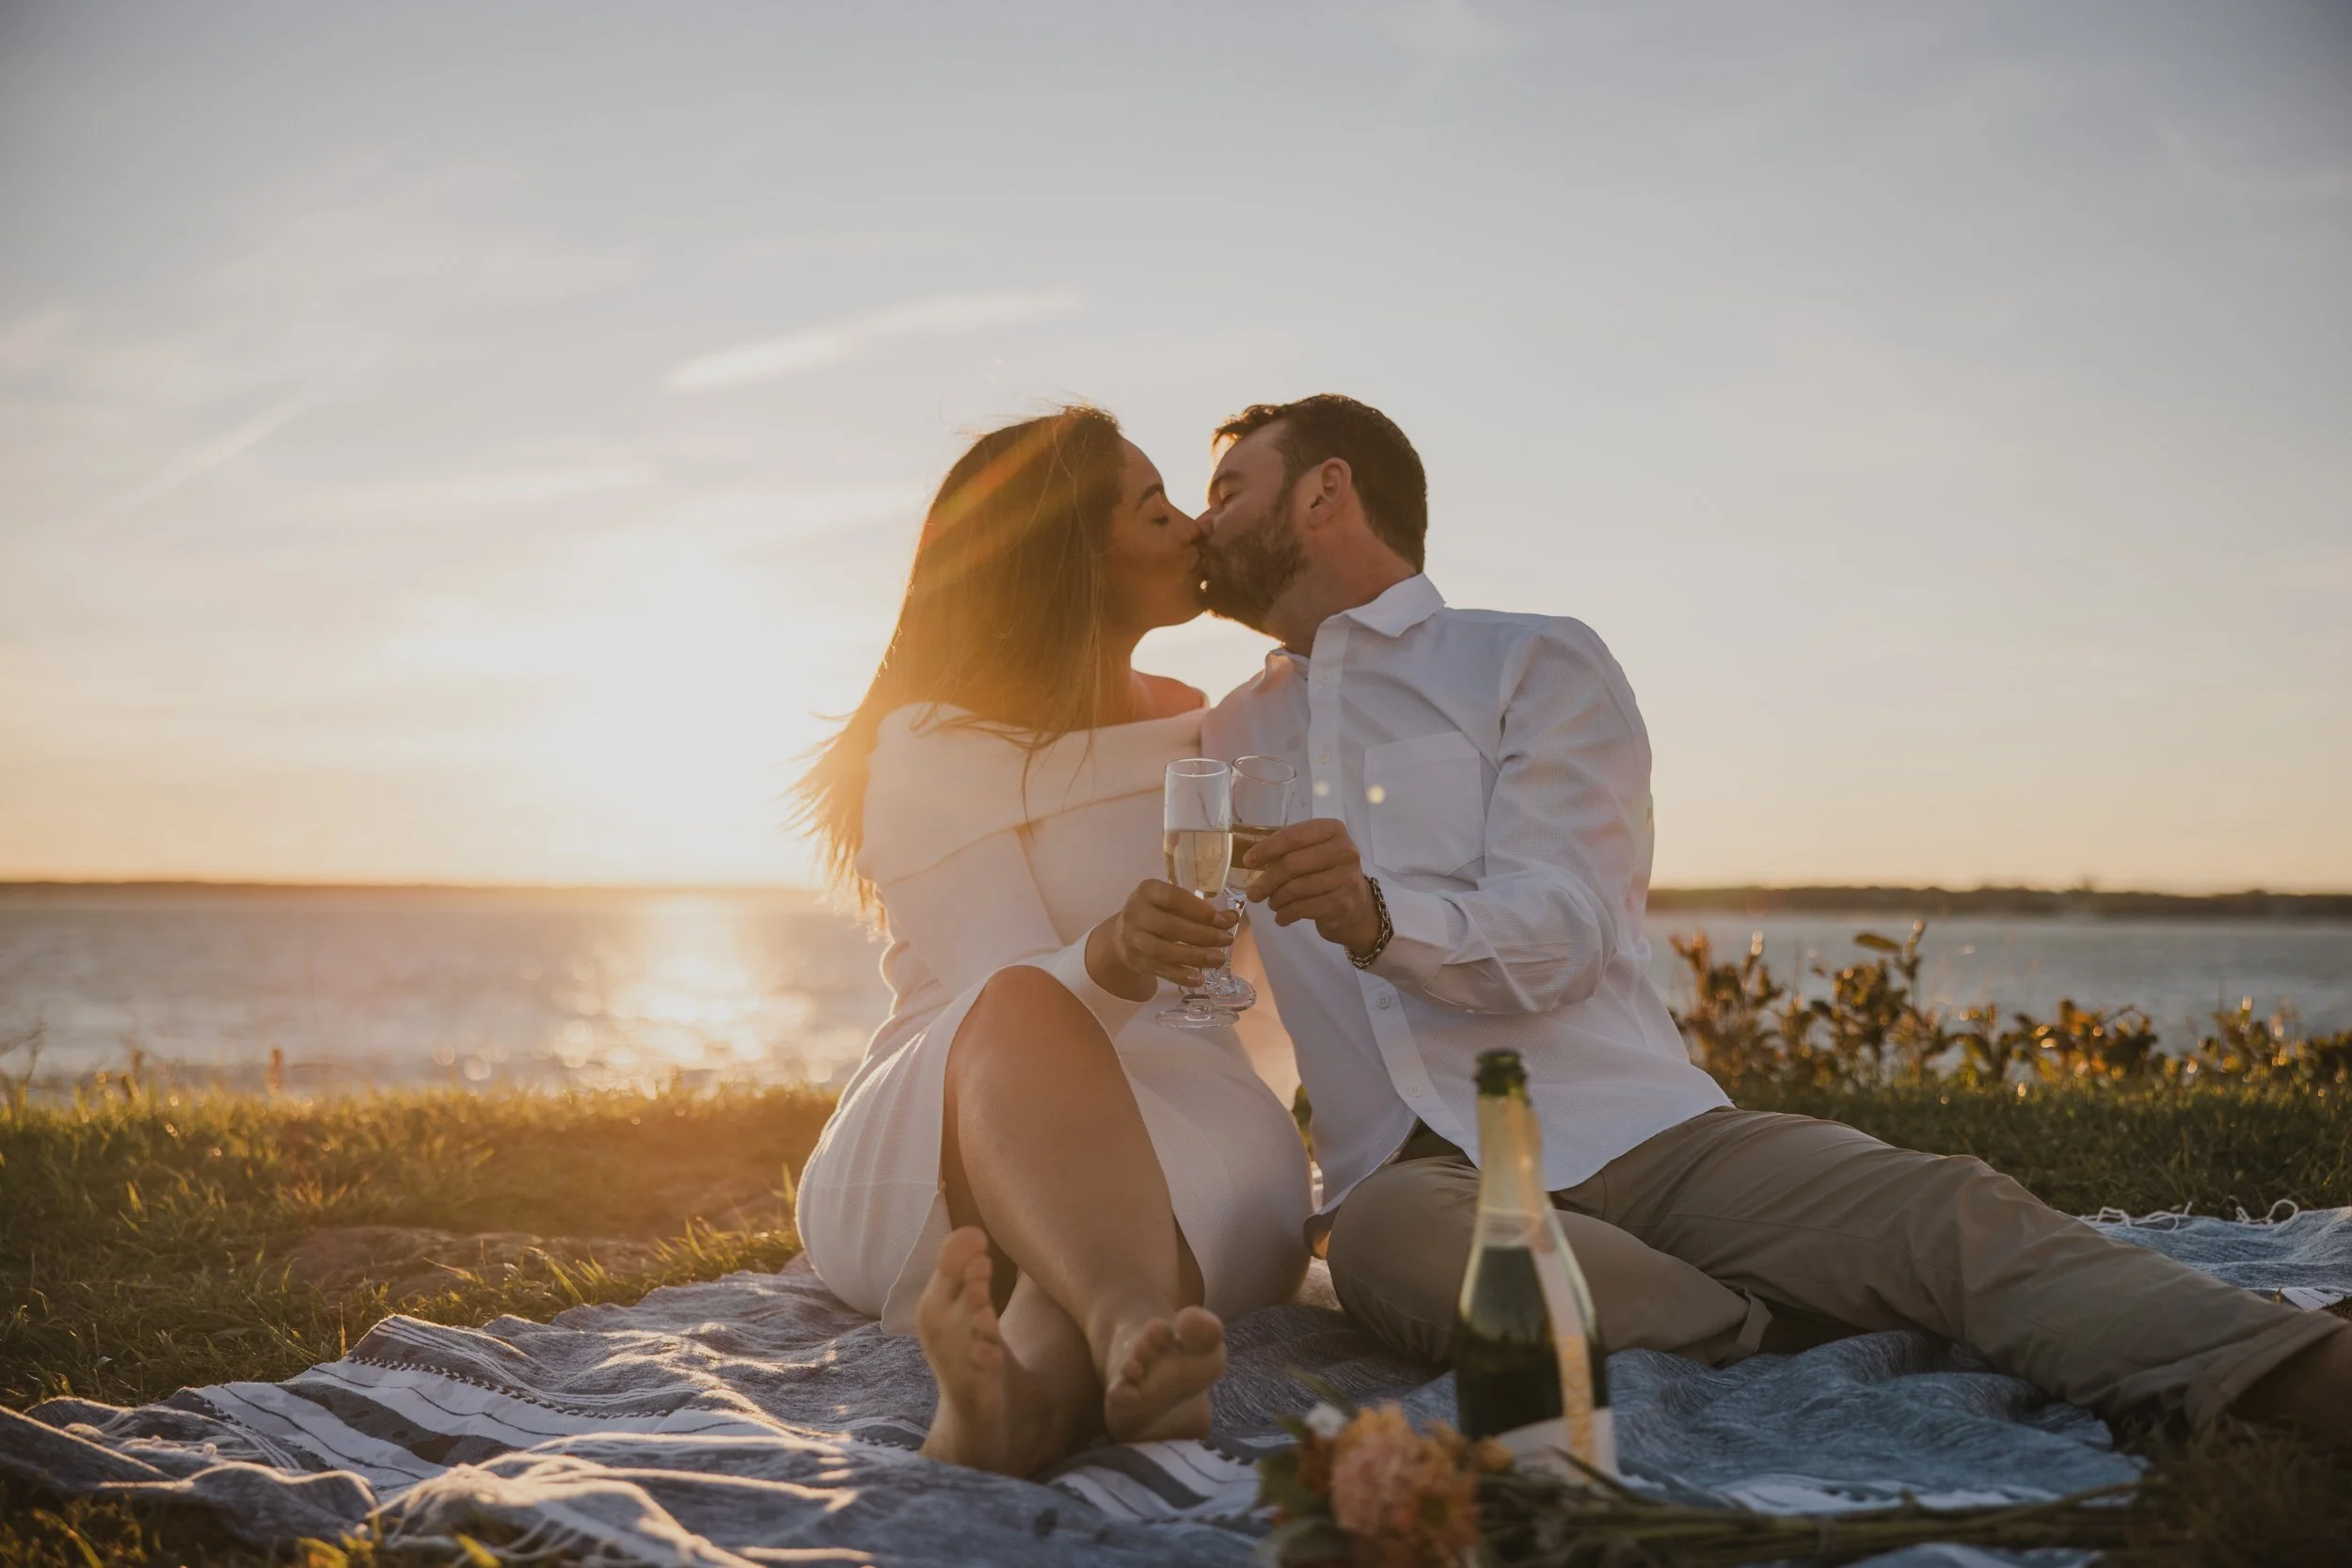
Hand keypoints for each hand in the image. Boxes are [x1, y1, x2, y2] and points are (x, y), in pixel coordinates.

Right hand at [1088, 878, 1236, 994]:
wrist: (1124, 932)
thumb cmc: (1158, 912)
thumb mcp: (1176, 904)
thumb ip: (1203, 910)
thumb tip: (1232, 918)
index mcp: (1148, 891)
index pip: (1173, 898)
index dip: (1199, 910)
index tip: (1223, 921)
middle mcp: (1135, 912)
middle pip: (1169, 926)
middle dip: (1201, 935)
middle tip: (1226, 940)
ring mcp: (1132, 938)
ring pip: (1162, 950)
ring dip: (1193, 957)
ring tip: (1218, 959)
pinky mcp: (1135, 960)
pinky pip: (1158, 970)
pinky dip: (1180, 975)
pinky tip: (1199, 978)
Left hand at [1243, 818, 1380, 957]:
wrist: (1356, 905)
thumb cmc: (1326, 872)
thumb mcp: (1311, 852)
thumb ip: (1286, 849)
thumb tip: (1250, 859)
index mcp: (1332, 829)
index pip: (1293, 835)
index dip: (1267, 848)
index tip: (1248, 861)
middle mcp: (1344, 850)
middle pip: (1293, 864)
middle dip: (1267, 880)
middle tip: (1253, 893)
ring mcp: (1347, 877)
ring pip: (1297, 888)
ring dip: (1277, 899)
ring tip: (1272, 904)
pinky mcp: (1343, 903)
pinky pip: (1304, 908)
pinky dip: (1286, 914)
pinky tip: (1281, 917)